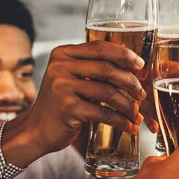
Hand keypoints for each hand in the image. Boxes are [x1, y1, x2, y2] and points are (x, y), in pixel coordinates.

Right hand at [21, 41, 146, 157]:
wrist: (36, 130)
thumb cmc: (60, 104)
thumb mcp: (70, 78)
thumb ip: (92, 68)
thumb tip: (131, 66)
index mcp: (62, 54)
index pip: (100, 47)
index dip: (125, 55)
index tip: (141, 65)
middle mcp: (60, 67)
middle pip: (107, 68)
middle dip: (130, 82)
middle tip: (142, 94)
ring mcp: (62, 87)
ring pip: (108, 91)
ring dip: (128, 105)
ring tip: (137, 114)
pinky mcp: (68, 108)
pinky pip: (103, 112)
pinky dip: (120, 121)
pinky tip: (129, 126)